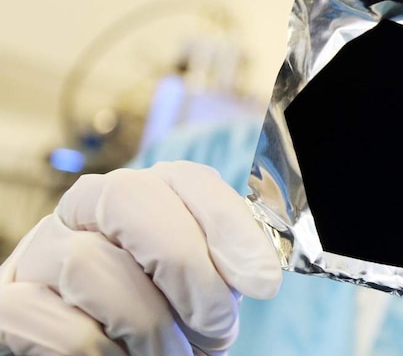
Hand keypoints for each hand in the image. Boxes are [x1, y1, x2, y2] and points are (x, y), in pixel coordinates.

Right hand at [0, 161, 281, 355]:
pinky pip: (54, 320)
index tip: (263, 282)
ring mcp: (38, 252)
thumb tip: (261, 271)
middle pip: (129, 195)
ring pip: (89, 262)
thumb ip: (222, 269)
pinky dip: (101, 352)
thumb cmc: (157, 322)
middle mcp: (84, 210)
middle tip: (218, 327)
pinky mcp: (8, 304)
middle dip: (185, 264)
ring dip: (148, 324)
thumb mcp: (199, 290)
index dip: (228, 223)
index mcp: (142, 197)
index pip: (185, 178)